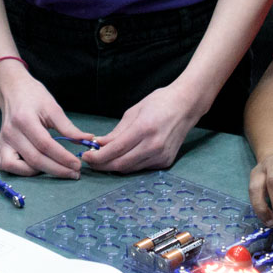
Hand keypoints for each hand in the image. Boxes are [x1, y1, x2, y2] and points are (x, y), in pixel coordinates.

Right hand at [0, 65, 90, 177]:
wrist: (13, 88)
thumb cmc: (34, 96)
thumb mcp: (53, 107)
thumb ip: (68, 127)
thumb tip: (87, 140)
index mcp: (24, 120)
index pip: (45, 145)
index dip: (63, 157)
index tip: (77, 164)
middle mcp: (11, 132)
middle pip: (34, 159)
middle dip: (57, 170)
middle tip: (74, 173)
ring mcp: (2, 140)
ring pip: (15, 166)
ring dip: (36, 172)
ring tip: (53, 168)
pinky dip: (13, 170)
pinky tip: (28, 168)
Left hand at [82, 84, 199, 173]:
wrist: (186, 105)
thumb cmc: (159, 103)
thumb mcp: (133, 111)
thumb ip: (116, 132)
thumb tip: (98, 144)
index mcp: (144, 128)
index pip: (115, 150)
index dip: (98, 156)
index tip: (86, 156)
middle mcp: (154, 145)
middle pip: (121, 164)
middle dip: (102, 165)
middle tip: (90, 161)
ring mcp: (161, 156)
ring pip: (130, 169)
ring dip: (114, 166)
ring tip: (103, 159)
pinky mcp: (166, 162)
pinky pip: (141, 168)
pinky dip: (129, 165)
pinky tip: (122, 157)